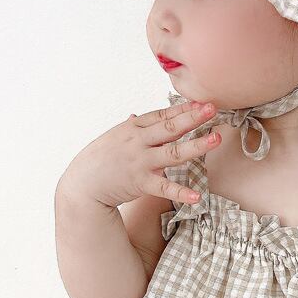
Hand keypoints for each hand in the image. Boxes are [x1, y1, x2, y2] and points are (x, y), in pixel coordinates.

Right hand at [58, 98, 221, 207]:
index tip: (203, 102)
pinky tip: (197, 196)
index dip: (184, 108)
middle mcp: (139, 142)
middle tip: (213, 109)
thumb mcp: (114, 137)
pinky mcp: (141, 182)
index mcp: (134, 129)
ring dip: (196, 145)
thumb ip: (131, 128)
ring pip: (173, 152)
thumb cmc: (100, 159)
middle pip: (170, 128)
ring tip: (215, 139)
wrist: (82, 184)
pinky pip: (165, 187)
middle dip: (193, 118)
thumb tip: (136, 116)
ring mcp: (141, 162)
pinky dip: (181, 192)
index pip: (163, 115)